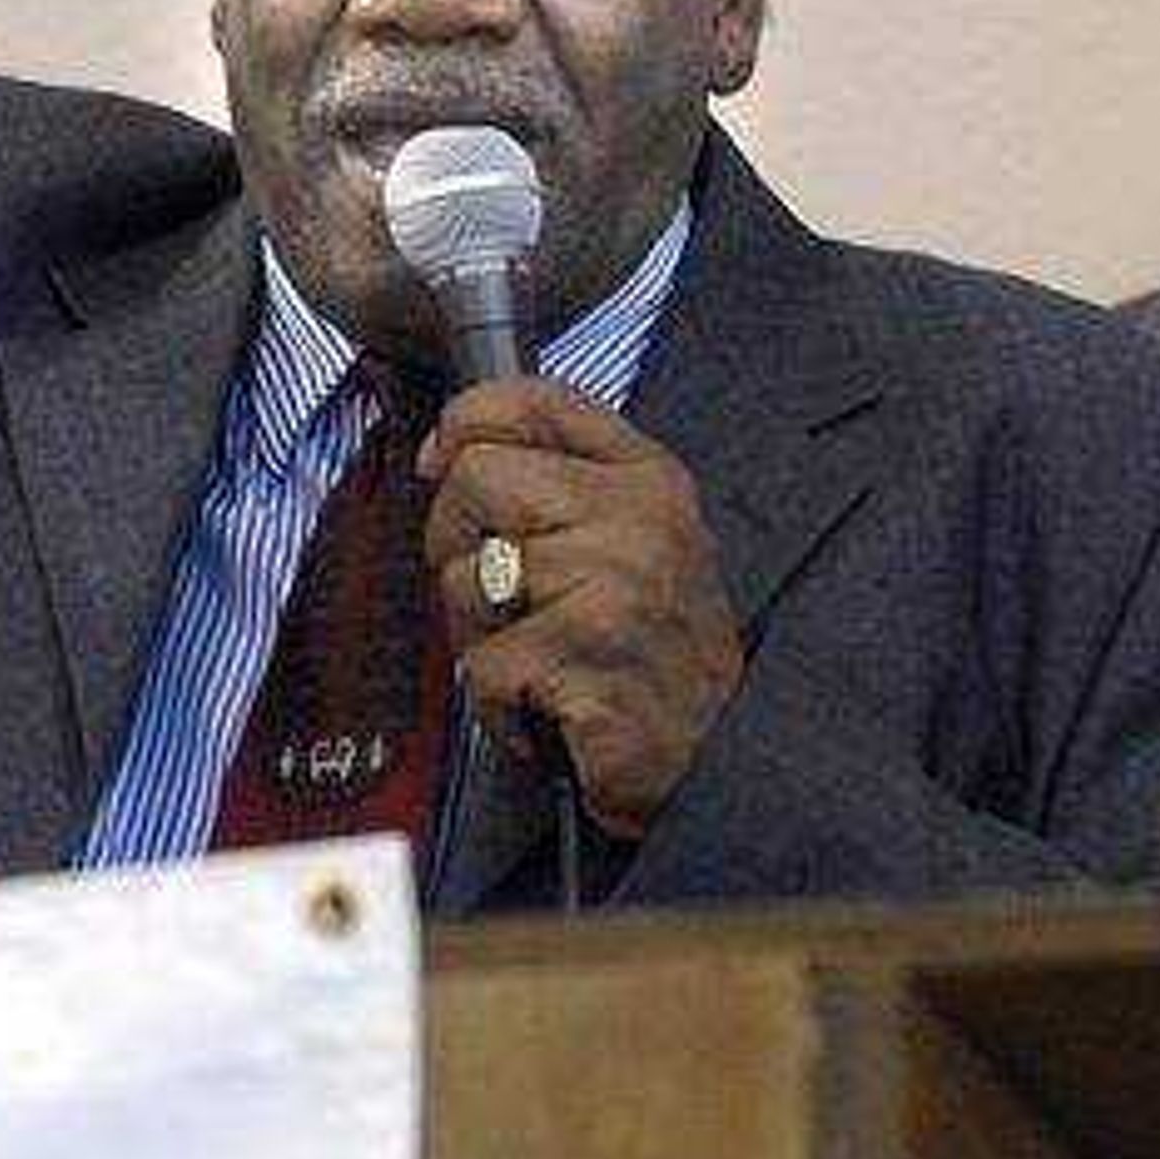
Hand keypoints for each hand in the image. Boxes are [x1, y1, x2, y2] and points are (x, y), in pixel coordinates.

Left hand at [417, 379, 743, 833]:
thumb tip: (446, 451)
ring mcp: (614, 582)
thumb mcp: (633, 541)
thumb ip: (557, 483)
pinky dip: (496, 701)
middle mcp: (636, 518)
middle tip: (502, 595)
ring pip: (466, 575)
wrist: (717, 758)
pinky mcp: (584, 653)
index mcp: (648, 478)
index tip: (442, 459)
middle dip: (456, 540)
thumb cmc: (657, 655)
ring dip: (478, 633)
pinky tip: (546, 706)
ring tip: (538, 657)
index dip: (466, 420)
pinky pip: (481, 663)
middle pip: (476, 477)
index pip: (536, 399)